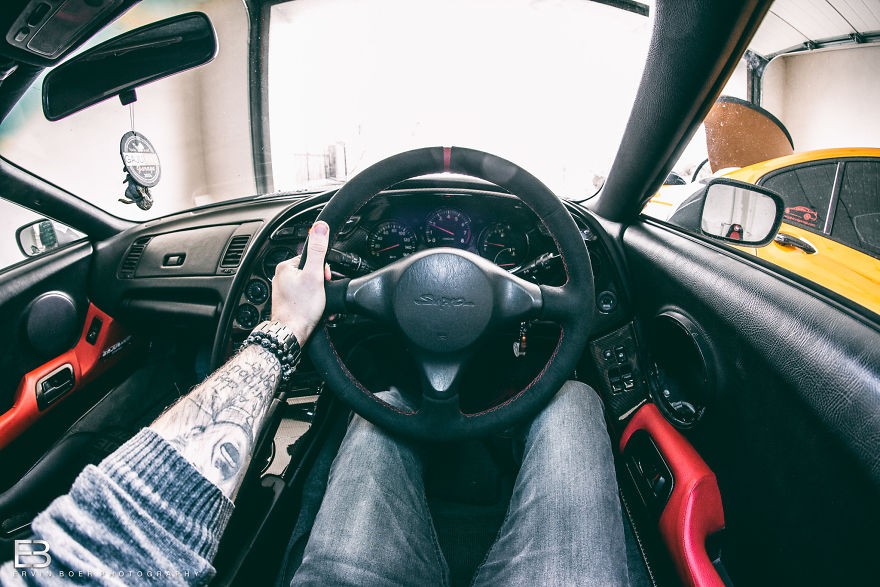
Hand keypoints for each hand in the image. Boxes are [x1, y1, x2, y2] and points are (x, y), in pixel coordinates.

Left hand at [271, 221, 331, 342]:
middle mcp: (281, 277)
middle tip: (321, 294)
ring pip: (308, 286)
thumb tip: (320, 227)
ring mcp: (283, 291)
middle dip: (321, 283)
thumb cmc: (301, 309)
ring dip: (319, 294)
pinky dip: (313, 302)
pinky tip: (315, 309)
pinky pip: (305, 297)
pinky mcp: (288, 303)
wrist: (292, 333)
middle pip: (310, 272)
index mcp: (285, 267)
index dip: (322, 270)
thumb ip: (318, 250)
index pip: (311, 258)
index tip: (324, 280)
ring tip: (318, 303)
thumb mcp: (315, 275)